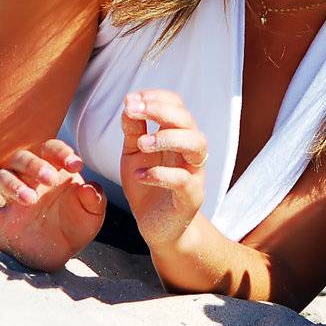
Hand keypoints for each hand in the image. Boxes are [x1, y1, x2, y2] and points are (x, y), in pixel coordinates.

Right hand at [0, 139, 106, 271]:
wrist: (61, 251)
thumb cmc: (77, 224)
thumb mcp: (92, 214)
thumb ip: (94, 200)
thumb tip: (90, 188)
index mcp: (52, 169)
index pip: (51, 149)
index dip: (62, 153)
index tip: (76, 165)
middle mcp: (29, 178)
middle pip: (22, 159)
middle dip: (35, 165)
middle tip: (49, 178)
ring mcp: (11, 198)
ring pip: (2, 177)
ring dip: (14, 185)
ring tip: (30, 199)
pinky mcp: (0, 219)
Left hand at [119, 89, 207, 248]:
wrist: (157, 227)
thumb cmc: (148, 186)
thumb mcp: (134, 154)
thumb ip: (133, 131)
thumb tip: (129, 104)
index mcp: (177, 136)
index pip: (177, 106)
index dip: (156, 98)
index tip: (132, 99)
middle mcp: (189, 151)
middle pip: (187, 120)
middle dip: (161, 110)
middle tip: (134, 111)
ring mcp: (194, 173)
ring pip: (196, 144)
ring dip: (168, 138)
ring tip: (141, 144)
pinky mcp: (191, 196)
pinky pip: (183, 180)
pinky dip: (161, 175)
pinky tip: (141, 175)